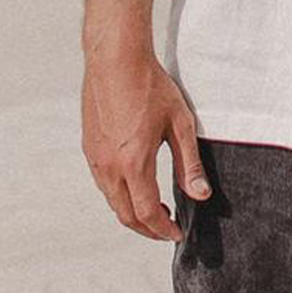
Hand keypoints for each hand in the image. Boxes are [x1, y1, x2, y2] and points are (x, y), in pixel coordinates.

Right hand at [81, 49, 211, 241]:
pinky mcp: (89, 146)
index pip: (146, 213)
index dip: (163, 229)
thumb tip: (202, 196)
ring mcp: (95, 156)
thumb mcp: (181, 125)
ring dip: (133, 212)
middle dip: (148, 229)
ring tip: (157, 210)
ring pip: (112, 200)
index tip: (177, 234)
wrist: (116, 58)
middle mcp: (108, 165)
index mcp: (133, 163)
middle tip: (168, 229)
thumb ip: (190, 164)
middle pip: (126, 214)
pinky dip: (121, 196)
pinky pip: (103, 183)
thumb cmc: (151, 86)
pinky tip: (137, 187)